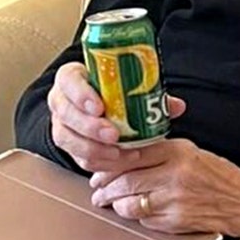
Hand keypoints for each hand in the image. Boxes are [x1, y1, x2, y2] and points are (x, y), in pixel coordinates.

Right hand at [47, 62, 185, 172]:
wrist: (101, 106)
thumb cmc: (114, 92)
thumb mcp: (129, 86)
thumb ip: (150, 94)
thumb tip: (177, 107)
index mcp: (73, 78)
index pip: (68, 80)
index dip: (81, 94)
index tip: (99, 106)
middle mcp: (62, 100)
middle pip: (66, 114)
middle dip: (90, 127)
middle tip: (113, 135)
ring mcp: (62, 124)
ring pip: (68, 139)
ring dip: (94, 149)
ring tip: (119, 152)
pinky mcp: (69, 145)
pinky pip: (77, 157)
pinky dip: (98, 161)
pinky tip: (117, 160)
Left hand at [89, 139, 239, 239]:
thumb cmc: (220, 176)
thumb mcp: (194, 152)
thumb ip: (164, 152)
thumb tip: (130, 155)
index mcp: (180, 152)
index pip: (134, 154)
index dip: (111, 163)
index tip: (100, 167)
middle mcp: (175, 175)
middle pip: (126, 180)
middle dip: (105, 186)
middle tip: (98, 188)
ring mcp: (174, 200)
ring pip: (130, 202)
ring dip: (115, 203)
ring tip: (110, 201)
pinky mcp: (174, 221)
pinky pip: (144, 219)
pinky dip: (135, 215)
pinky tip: (135, 210)